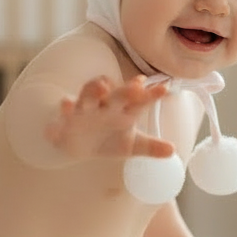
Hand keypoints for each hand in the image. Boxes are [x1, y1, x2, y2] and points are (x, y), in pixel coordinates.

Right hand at [44, 75, 174, 161]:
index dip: (150, 95)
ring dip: (94, 89)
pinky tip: (66, 106)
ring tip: (102, 87)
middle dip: (125, 91)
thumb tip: (172, 150)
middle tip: (137, 86)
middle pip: (116, 95)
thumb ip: (151, 147)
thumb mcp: (131, 145)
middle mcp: (106, 105)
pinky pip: (64, 112)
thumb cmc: (108, 139)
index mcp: (123, 110)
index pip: (139, 101)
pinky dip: (65, 109)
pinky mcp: (67, 118)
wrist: (79, 146)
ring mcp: (86, 109)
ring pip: (88, 95)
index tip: (164, 89)